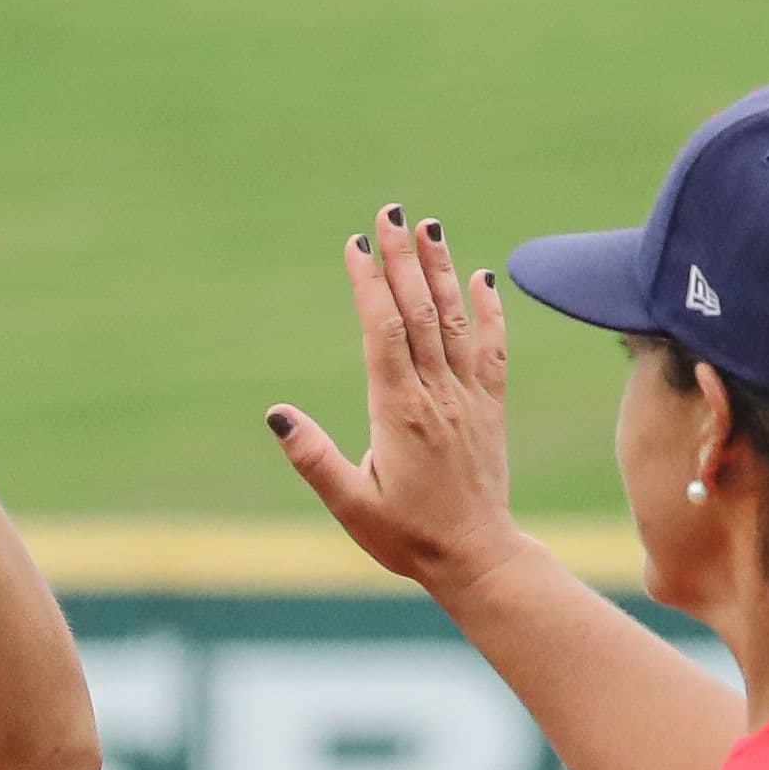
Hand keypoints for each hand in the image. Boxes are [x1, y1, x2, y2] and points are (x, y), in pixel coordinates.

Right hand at [269, 207, 537, 599]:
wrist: (478, 558)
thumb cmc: (406, 537)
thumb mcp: (349, 505)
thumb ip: (313, 458)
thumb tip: (275, 414)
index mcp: (399, 413)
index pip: (384, 332)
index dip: (370, 284)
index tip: (356, 244)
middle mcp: (438, 396)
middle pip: (420, 312)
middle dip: (402, 258)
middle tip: (389, 211)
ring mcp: (469, 399)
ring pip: (456, 321)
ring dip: (441, 270)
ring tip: (428, 227)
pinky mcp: (489, 408)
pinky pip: (493, 349)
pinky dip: (490, 310)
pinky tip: (483, 278)